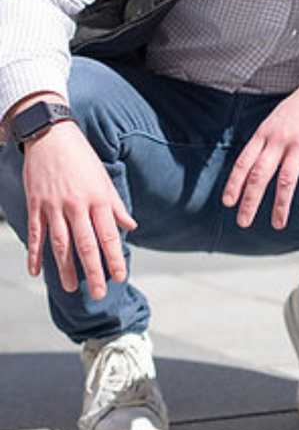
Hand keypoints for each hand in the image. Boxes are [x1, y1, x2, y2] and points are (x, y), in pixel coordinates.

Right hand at [22, 122, 134, 298]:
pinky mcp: (35, 204)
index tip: (120, 277)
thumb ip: (116, 206)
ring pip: (60, 243)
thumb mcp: (105, 180)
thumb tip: (131, 226)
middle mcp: (77, 205)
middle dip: (94, 270)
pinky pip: (35, 233)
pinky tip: (36, 272)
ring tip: (73, 288)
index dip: (114, 257)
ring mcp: (54, 206)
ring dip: (66, 268)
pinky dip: (35, 253)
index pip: (108, 235)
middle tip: (99, 293)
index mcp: (98, 199)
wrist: (52, 136)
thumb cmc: (82, 159)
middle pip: (86, 244)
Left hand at [222, 59, 298, 228]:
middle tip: (243, 222)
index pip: (244, 162)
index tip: (228, 203)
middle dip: (250, 200)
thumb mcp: (277, 119)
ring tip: (278, 224)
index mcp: (265, 132)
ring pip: (287, 179)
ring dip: (281, 205)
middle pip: (260, 174)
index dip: (234, 183)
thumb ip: (265, 141)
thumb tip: (251, 167)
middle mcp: (280, 139)